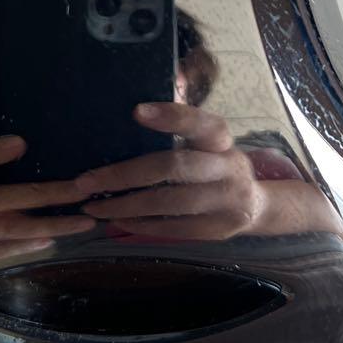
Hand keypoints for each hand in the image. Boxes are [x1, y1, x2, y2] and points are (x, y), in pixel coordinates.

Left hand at [76, 102, 266, 240]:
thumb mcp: (207, 143)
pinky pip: (173, 229)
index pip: (200, 123)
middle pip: (173, 167)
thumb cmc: (215, 164)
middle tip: (85, 181)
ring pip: (168, 203)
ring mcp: (226, 201)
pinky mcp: (219, 230)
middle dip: (123, 175)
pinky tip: (118, 221)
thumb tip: (130, 116)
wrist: (256, 205)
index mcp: (222, 140)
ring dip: (125, 206)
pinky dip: (141, 225)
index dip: (172, 116)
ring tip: (94, 206)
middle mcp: (229, 167)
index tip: (135, 111)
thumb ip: (180, 131)